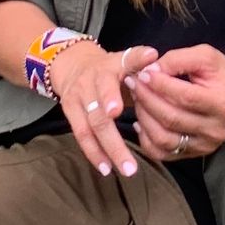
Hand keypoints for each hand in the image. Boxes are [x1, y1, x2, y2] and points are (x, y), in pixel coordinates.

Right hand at [50, 38, 156, 178]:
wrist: (75, 64)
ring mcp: (78, 97)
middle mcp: (91, 82)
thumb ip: (139, 62)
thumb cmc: (111, 68)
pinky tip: (106, 168)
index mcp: (110, 67)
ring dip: (108, 150)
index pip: (118, 72)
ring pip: (91, 128)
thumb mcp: (126, 60)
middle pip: (101, 114)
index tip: (120, 108)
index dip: (115, 91)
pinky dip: (94, 153)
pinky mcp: (69, 110)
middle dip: (115, 140)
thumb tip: (154, 56)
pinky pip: (81, 135)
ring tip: (126, 169)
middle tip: (132, 162)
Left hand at [126, 44, 224, 163]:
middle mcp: (217, 129)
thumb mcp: (205, 55)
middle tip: (133, 83)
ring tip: (137, 99)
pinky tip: (141, 121)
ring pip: (164, 138)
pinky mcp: (194, 155)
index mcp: (223, 102)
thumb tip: (151, 71)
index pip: (185, 96)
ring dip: (144, 117)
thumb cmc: (219, 73)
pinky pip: (162, 153)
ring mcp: (205, 145)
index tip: (143, 73)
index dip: (160, 85)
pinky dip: (146, 138)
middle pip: (172, 118)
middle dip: (147, 99)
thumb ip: (178, 59)